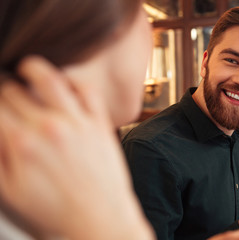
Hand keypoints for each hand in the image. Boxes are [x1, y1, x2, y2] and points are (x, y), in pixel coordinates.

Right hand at [0, 56, 153, 239]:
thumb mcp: (9, 194)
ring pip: (49, 78)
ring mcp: (77, 123)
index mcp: (21, 145)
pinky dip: (73, 80)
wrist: (100, 221)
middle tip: (6, 95)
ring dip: (33, 69)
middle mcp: (48, 127)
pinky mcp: (99, 125)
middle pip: (14, 89)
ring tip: (26, 70)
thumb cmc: (54, 215)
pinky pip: (87, 90)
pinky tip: (64, 84)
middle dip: (4, 88)